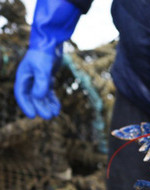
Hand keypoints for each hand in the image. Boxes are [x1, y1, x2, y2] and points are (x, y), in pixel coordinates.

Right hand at [14, 0, 80, 118]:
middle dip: (40, 107)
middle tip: (48, 117)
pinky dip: (53, 100)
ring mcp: (38, 80)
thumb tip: (38, 98)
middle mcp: (29, 79)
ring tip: (54, 114)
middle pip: (33, 98)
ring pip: (42, 97)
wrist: (52, 43)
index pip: (22, 94)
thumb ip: (41, 83)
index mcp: (23, 76)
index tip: (32, 115)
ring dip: (47, 105)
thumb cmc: (44, 54)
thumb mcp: (42, 68)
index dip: (26, 105)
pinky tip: (57, 107)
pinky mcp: (47, 79)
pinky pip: (49, 93)